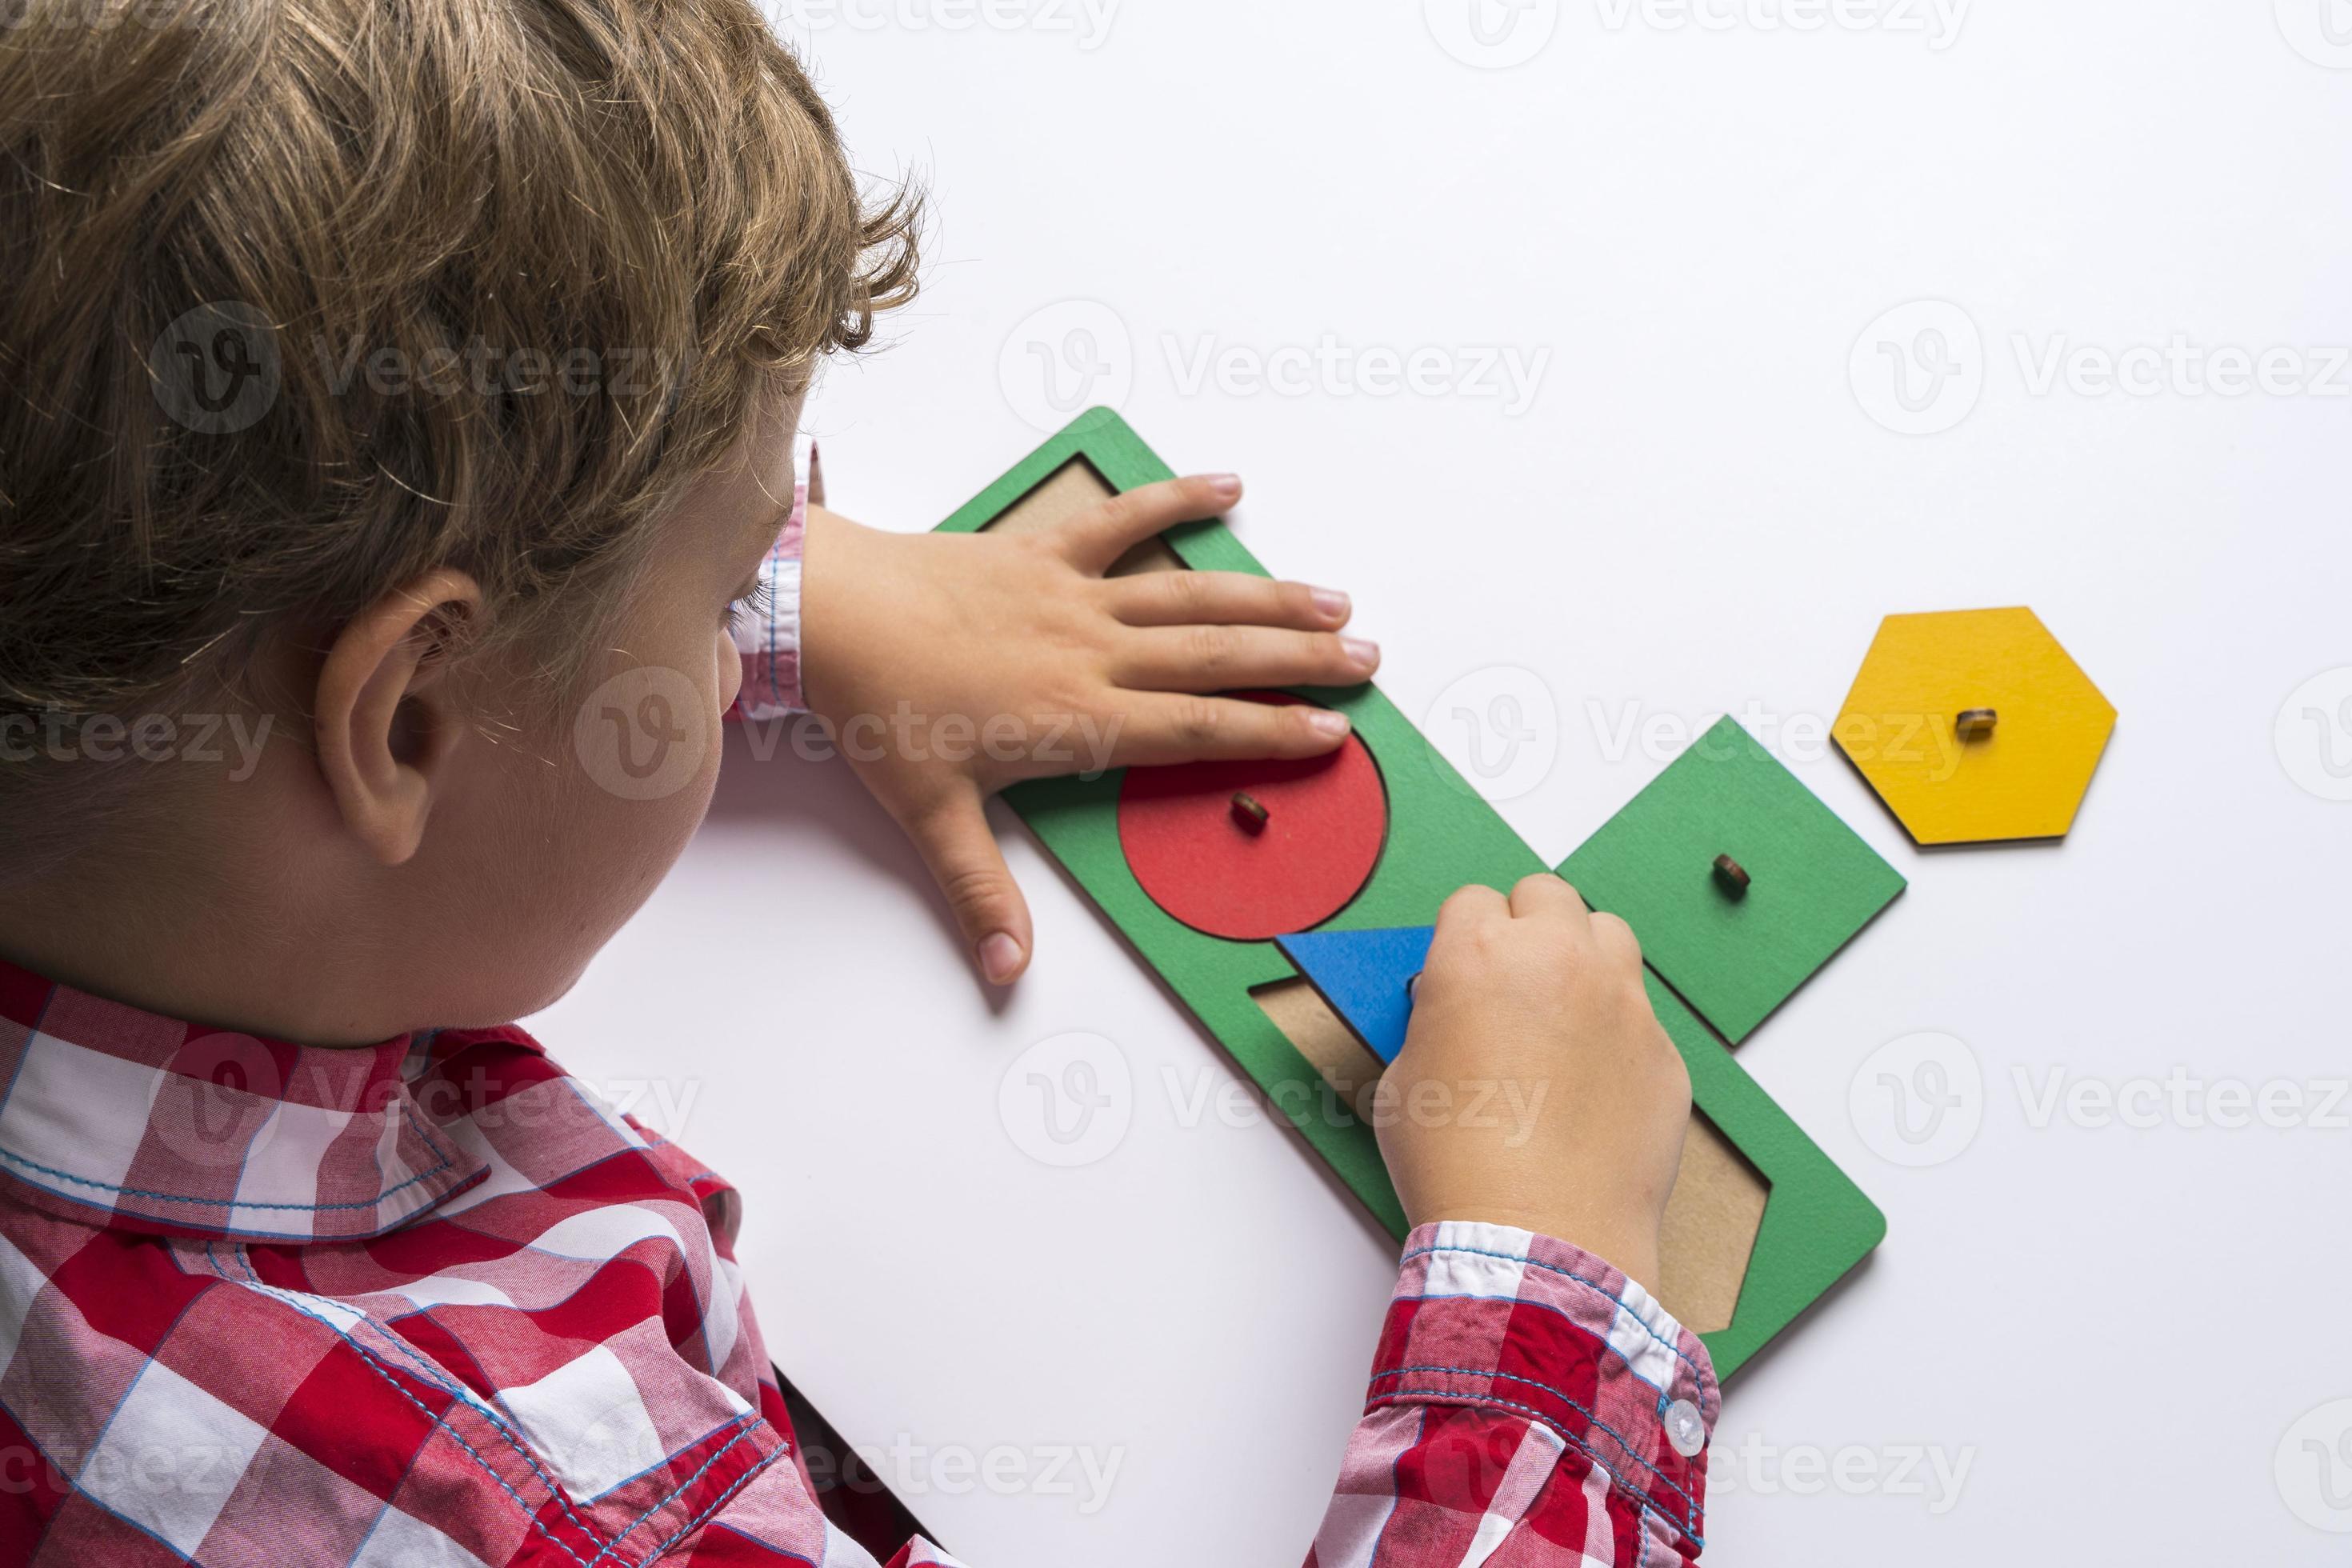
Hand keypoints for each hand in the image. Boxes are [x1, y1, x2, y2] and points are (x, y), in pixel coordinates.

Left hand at [798, 472, 1377, 985]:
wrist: (828, 612)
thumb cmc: (879, 710)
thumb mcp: (931, 817)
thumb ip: (981, 893)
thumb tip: (1008, 972)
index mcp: (1080, 720)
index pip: (1200, 729)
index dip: (1273, 731)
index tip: (1334, 734)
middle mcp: (1094, 652)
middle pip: (1219, 656)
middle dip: (1301, 661)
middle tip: (1365, 662)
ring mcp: (1074, 594)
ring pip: (1192, 593)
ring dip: (1267, 595)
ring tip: (1332, 600)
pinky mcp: (1043, 550)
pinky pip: (1124, 518)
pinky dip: (1177, 498)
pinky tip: (1229, 485)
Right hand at [1378, 874, 1690, 1289]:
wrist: (1537, 1234)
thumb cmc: (1456, 1164)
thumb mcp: (1403, 1078)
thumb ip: (1433, 1022)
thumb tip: (1453, 1016)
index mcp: (1478, 954)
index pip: (1472, 900)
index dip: (1462, 935)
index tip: (1460, 970)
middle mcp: (1557, 959)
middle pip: (1547, 895)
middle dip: (1526, 927)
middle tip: (1511, 981)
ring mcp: (1622, 1002)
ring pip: (1609, 934)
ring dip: (1582, 956)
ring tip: (1562, 1013)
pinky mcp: (1664, 1051)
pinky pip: (1641, 1014)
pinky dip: (1617, 1032)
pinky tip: (1593, 1084)